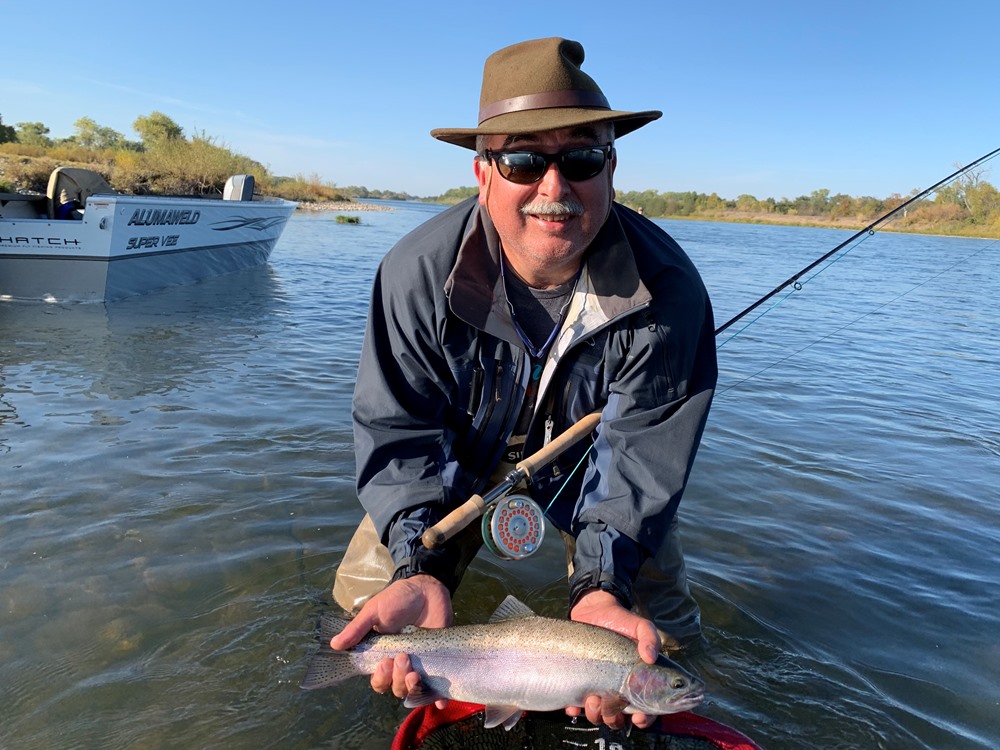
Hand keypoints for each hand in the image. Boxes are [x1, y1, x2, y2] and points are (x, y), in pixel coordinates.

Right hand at [329, 574, 451, 707]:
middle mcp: (400, 663)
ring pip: (412, 689)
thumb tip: (333, 645)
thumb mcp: (375, 611)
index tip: (383, 663)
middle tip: (402, 656)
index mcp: (383, 655)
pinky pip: (437, 686)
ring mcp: (419, 663)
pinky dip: (438, 697)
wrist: (427, 588)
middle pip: (394, 687)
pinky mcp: (437, 662)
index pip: (378, 679)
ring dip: (411, 685)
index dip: (380, 678)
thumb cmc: (397, 599)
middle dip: (396, 678)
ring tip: (415, 670)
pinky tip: (440, 700)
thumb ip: (357, 629)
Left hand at [566, 588, 660, 728]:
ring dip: (596, 714)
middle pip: (620, 718)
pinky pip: (575, 706)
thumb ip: (650, 637)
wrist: (593, 610)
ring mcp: (598, 688)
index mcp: (638, 683)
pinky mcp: (578, 684)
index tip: (637, 716)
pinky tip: (573, 704)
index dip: (644, 719)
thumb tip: (650, 656)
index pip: (646, 711)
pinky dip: (574, 710)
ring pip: (598, 715)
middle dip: (614, 719)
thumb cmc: (620, 621)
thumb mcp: (640, 626)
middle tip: (609, 703)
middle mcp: (618, 690)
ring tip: (592, 699)